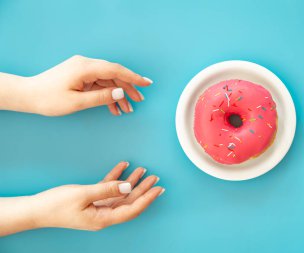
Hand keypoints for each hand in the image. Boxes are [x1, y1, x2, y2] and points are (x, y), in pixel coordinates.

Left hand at [0, 55, 151, 115]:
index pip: (116, 70)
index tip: (147, 83)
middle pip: (114, 75)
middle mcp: (85, 65)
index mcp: (85, 68)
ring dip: (118, 94)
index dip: (133, 77)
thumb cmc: (49, 99)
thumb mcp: (76, 102)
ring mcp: (83, 69)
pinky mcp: (81, 75)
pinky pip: (99, 83)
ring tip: (127, 109)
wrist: (29, 95)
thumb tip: (121, 92)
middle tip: (138, 101)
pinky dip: (107, 94)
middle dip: (128, 88)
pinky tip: (113, 107)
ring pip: (108, 80)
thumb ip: (101, 97)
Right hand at [0, 162, 163, 235]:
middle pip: (129, 201)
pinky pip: (108, 189)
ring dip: (131, 182)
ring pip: (121, 194)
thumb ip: (108, 189)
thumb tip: (129, 186)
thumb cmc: (56, 205)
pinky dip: (116, 178)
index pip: (132, 209)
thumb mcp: (83, 195)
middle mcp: (103, 215)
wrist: (36, 210)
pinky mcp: (91, 200)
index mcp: (103, 218)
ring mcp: (98, 208)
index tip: (158, 189)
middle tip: (155, 178)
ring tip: (143, 170)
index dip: (147, 199)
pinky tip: (123, 166)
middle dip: (143, 189)